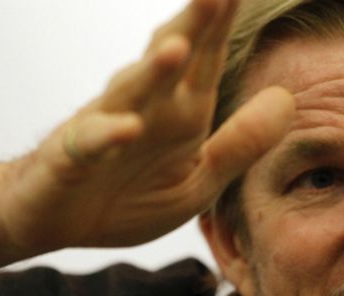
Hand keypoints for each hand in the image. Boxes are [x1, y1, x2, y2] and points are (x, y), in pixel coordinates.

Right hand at [0, 0, 293, 258]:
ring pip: (130, 93)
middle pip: (170, 61)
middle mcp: (144, 109)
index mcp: (180, 115)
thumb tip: (287, 99)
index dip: (224, 28)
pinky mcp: (70, 159)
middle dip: (194, 27)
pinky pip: (89, 144)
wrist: (57, 221)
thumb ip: (239, 145)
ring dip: (152, 72)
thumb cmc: (128, 197)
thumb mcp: (198, 181)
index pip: (207, 62)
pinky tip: (129, 128)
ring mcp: (105, 129)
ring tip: (178, 48)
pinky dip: (107, 136)